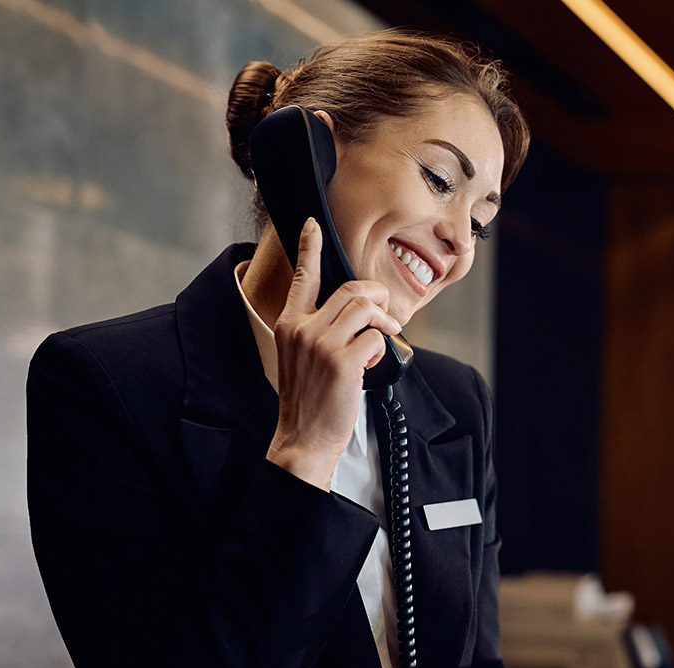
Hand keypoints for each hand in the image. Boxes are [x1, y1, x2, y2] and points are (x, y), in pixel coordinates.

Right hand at [266, 218, 401, 489]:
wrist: (302, 437)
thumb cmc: (308, 399)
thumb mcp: (301, 356)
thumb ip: (319, 329)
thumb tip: (356, 312)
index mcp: (289, 324)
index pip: (302, 276)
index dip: (309, 247)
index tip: (313, 224)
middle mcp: (302, 328)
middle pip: (351, 289)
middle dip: (376, 295)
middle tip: (384, 311)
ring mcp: (321, 344)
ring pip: (365, 308)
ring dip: (383, 319)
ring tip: (385, 333)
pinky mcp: (342, 361)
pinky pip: (375, 338)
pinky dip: (380, 349)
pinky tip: (370, 365)